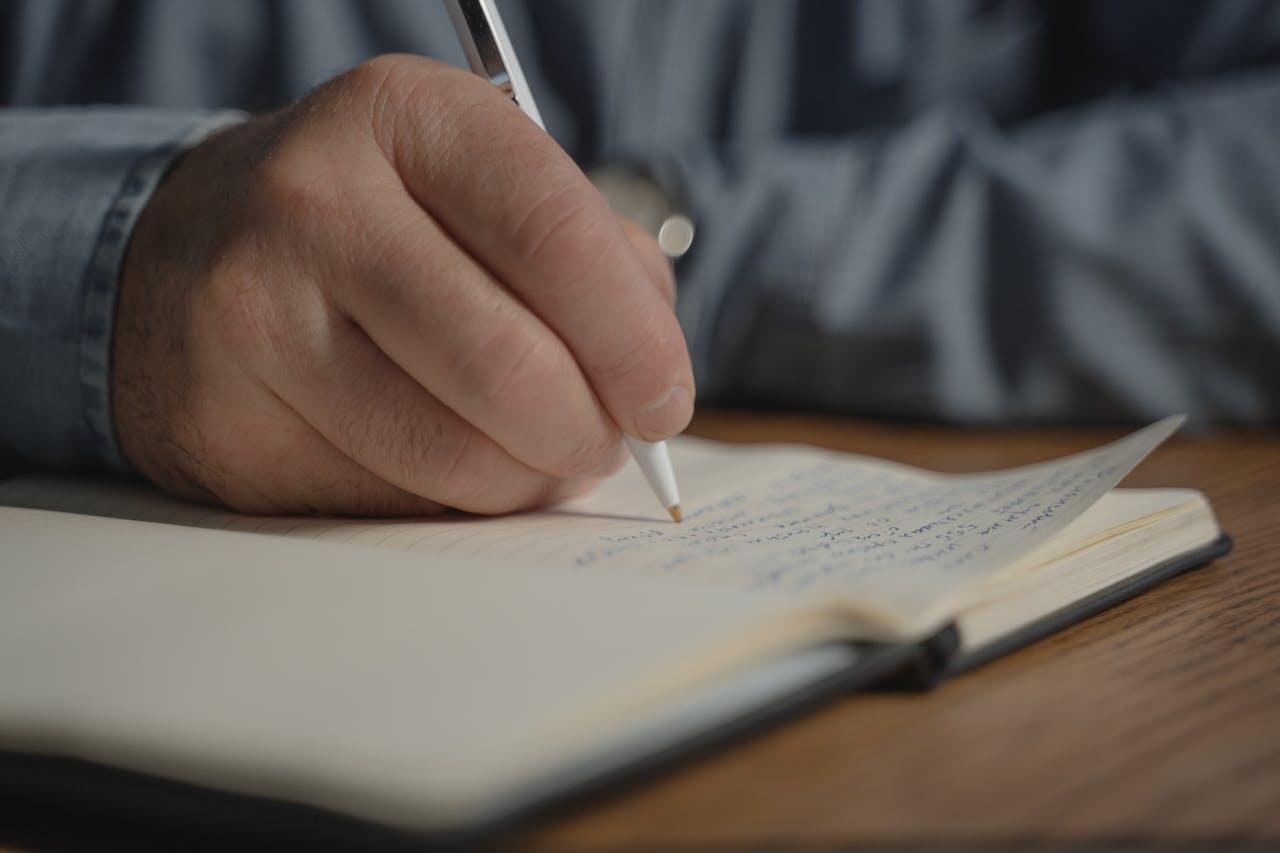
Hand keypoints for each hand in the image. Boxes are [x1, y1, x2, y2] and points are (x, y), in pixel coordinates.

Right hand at [112, 55, 691, 515]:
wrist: (191, 256)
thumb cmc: (381, 223)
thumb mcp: (479, 187)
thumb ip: (592, 258)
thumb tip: (654, 380)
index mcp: (405, 116)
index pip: (554, 234)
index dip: (633, 340)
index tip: (665, 402)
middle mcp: (314, 201)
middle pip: (507, 363)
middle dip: (588, 432)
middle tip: (606, 445)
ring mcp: (255, 314)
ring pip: (450, 452)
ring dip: (528, 480)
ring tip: (540, 457)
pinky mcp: (226, 420)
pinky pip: (388, 498)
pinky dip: (453, 501)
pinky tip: (453, 461)